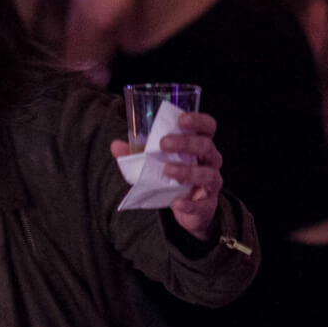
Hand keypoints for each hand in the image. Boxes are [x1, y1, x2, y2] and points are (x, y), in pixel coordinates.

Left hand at [111, 111, 223, 240]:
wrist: (185, 207)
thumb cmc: (172, 177)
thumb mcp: (154, 162)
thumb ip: (137, 154)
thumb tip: (116, 145)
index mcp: (199, 145)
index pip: (207, 127)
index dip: (198, 121)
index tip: (181, 119)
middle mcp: (210, 161)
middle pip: (206, 146)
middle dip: (186, 143)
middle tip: (163, 144)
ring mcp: (211, 182)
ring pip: (208, 174)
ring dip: (187, 171)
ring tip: (167, 170)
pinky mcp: (207, 204)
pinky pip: (202, 204)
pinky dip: (189, 204)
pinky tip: (176, 203)